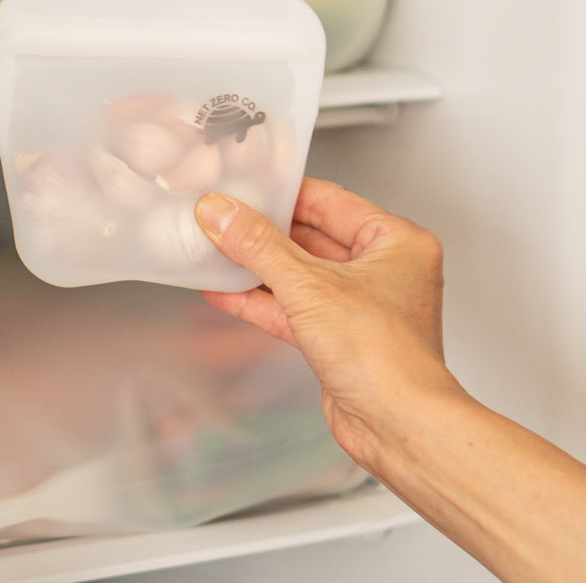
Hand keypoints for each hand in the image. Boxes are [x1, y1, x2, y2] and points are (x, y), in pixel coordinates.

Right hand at [194, 177, 459, 471]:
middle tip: (222, 219)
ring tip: (216, 251)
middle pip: (311, 236)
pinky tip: (225, 292)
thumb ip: (258, 246)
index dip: (283, 194)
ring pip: (299, 274)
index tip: (244, 188)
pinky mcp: (339, 338)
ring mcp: (360, 305)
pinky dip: (261, 301)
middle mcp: (383, 270)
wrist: (399, 428)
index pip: (329, 200)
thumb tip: (222, 213)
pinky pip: (294, 308)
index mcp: (396, 242)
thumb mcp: (309, 286)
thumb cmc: (387, 359)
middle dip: (264, 233)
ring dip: (257, 267)